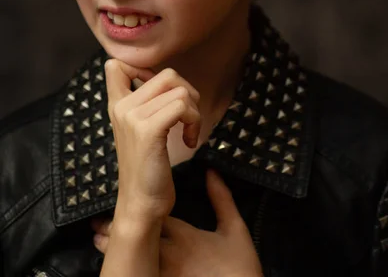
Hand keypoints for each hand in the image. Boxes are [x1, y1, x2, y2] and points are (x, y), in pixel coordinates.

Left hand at [92, 169, 262, 276]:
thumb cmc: (240, 266)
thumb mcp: (234, 229)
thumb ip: (221, 199)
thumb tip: (209, 171)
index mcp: (184, 236)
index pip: (154, 215)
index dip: (137, 207)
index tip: (124, 198)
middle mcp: (168, 255)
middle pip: (137, 237)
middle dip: (117, 230)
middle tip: (98, 225)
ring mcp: (164, 275)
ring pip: (135, 257)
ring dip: (118, 250)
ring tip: (98, 242)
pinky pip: (142, 274)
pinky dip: (130, 267)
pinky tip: (120, 264)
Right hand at [105, 59, 200, 220]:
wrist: (141, 204)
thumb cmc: (147, 167)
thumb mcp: (140, 129)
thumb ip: (145, 103)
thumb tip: (167, 79)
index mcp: (117, 104)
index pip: (116, 65)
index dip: (145, 68)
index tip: (161, 94)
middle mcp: (121, 106)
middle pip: (166, 74)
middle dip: (187, 93)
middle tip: (187, 118)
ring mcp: (133, 117)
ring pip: (179, 91)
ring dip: (194, 112)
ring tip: (187, 131)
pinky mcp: (148, 130)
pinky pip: (182, 106)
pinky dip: (194, 122)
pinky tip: (188, 140)